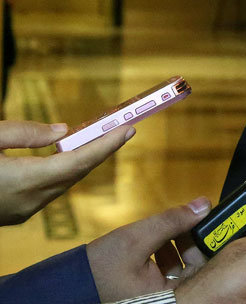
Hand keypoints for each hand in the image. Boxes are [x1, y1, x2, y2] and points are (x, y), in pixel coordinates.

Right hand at [0, 120, 133, 224]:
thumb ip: (25, 133)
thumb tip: (63, 131)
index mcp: (23, 180)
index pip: (78, 162)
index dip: (106, 145)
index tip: (128, 129)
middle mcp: (29, 200)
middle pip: (77, 173)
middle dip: (101, 151)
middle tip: (122, 130)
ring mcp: (23, 211)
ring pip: (64, 183)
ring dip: (83, 162)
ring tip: (100, 139)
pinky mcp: (17, 215)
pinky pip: (50, 191)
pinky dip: (65, 173)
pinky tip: (69, 157)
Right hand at [86, 197, 211, 301]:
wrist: (69, 281)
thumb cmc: (99, 267)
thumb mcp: (137, 237)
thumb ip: (172, 221)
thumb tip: (204, 205)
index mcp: (169, 296)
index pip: (204, 269)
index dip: (208, 243)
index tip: (211, 221)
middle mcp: (168, 299)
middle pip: (195, 267)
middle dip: (191, 242)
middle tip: (188, 221)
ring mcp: (160, 296)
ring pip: (182, 267)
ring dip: (179, 245)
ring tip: (168, 229)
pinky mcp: (151, 291)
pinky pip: (169, 271)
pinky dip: (167, 254)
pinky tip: (158, 241)